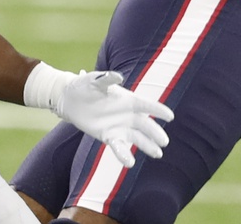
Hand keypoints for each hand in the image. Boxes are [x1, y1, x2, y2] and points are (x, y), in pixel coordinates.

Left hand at [25, 65, 174, 167]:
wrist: (70, 99)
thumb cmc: (85, 85)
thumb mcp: (94, 80)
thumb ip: (107, 79)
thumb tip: (118, 76)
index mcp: (128, 99)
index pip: (147, 105)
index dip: (158, 110)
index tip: (170, 117)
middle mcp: (127, 114)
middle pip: (145, 125)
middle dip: (155, 133)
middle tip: (164, 142)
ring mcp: (119, 126)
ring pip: (137, 138)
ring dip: (147, 146)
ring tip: (157, 154)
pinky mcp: (108, 136)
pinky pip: (118, 147)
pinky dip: (124, 154)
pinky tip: (130, 163)